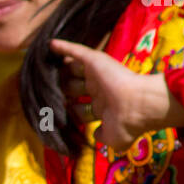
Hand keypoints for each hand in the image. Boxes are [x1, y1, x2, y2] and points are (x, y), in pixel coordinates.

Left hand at [49, 39, 183, 151]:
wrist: (138, 106)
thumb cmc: (126, 123)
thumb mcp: (114, 139)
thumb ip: (102, 136)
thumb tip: (95, 135)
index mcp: (104, 108)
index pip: (80, 110)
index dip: (71, 112)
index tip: (57, 116)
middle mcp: (100, 91)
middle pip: (74, 89)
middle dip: (62, 91)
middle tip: (47, 93)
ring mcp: (97, 75)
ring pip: (73, 69)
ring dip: (61, 70)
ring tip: (45, 69)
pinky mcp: (96, 61)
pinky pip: (77, 51)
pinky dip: (64, 47)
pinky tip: (50, 44)